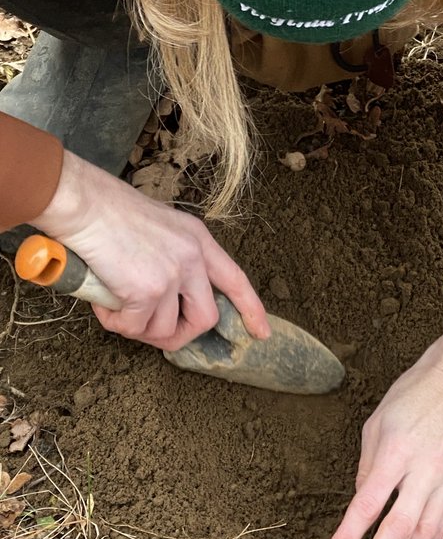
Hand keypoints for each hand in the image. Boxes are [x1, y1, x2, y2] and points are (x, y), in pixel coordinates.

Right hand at [33, 150, 269, 351]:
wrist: (85, 204)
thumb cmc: (110, 211)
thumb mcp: (161, 226)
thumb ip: (174, 256)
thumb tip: (168, 298)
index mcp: (199, 240)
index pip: (236, 280)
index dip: (251, 309)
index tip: (261, 333)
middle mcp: (193, 257)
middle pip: (206, 318)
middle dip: (180, 334)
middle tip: (152, 331)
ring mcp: (173, 275)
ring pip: (166, 330)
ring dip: (139, 329)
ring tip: (117, 309)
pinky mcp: (147, 291)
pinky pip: (134, 328)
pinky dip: (116, 323)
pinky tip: (103, 303)